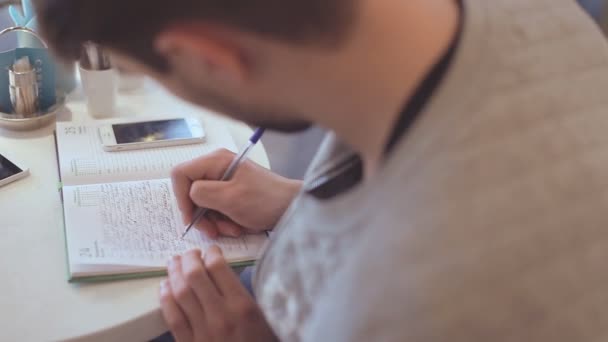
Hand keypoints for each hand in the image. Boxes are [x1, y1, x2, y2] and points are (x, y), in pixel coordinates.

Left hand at [160, 247, 277, 341]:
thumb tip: (229, 274)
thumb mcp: (268, 320)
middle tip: (189, 253)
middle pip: (195, 276)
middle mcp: (220, 316)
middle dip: (189, 259)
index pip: (219, 268)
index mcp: (243, 307)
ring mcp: (202, 332)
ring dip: (174, 274)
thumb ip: (250, 297)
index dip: (212, 253)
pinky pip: (172, 317)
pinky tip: (164, 288)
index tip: (211, 250)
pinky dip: (165, 298)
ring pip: (180, 293)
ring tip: (174, 263)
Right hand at [171, 149, 300, 237]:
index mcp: (215, 161)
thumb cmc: (266, 200)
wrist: (292, 208)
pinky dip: (224, 221)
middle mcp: (217, 167)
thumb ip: (203, 193)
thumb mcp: (230, 198)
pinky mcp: (231, 194)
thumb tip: (189, 194)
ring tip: (232, 229)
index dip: (181, 198)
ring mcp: (224, 181)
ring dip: (215, 222)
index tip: (192, 218)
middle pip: (190, 192)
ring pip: (203, 205)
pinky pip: (217, 209)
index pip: (181, 174)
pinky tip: (238, 226)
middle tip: (213, 230)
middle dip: (201, 215)